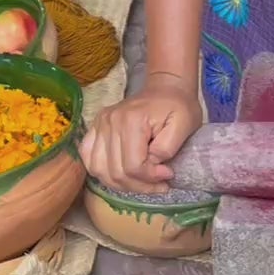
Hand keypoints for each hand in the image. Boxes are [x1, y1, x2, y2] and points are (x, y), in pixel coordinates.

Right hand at [80, 72, 203, 193]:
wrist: (165, 89)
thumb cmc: (178, 106)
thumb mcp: (184, 124)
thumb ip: (168, 147)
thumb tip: (153, 165)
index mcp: (131, 120)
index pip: (133, 166)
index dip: (151, 178)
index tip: (168, 174)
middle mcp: (109, 122)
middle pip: (116, 172)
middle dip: (140, 185)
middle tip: (159, 183)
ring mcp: (99, 124)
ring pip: (100, 171)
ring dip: (122, 184)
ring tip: (142, 181)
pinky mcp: (95, 129)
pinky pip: (88, 159)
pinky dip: (102, 173)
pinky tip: (121, 174)